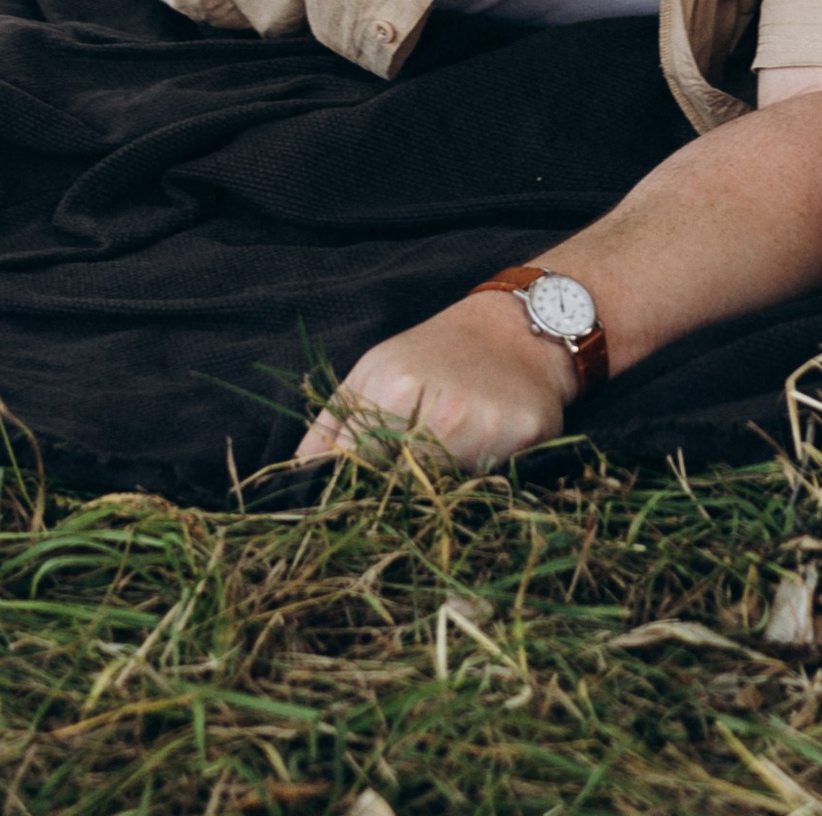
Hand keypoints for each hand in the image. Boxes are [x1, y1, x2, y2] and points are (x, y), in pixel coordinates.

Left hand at [294, 292, 569, 470]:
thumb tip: (295, 477)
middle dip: (404, 496)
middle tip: (414, 484)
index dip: (361, 489)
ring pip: (451, 495)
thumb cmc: (434, 353)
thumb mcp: (373, 372)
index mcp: (392, 390)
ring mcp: (486, 423)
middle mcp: (439, 409)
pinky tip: (490, 454)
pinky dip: (490, 482)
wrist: (516, 325)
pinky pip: (499, 485)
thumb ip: (331, 427)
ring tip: (453, 465)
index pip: (362, 471)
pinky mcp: (527, 433)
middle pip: (406, 490)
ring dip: (446, 492)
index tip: (367, 496)